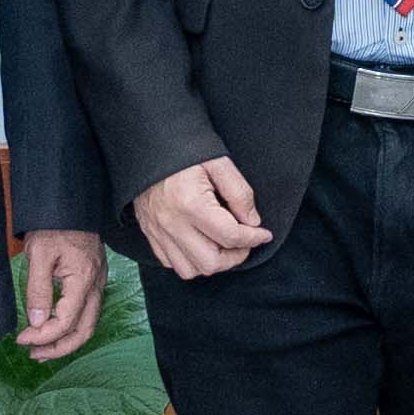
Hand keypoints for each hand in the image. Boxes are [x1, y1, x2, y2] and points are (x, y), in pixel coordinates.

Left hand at [13, 229, 106, 354]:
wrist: (70, 205)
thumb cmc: (55, 225)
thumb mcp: (39, 254)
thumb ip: (38, 290)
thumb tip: (36, 322)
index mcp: (83, 279)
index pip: (66, 321)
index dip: (43, 336)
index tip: (22, 339)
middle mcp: (95, 285)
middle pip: (84, 331)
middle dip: (59, 348)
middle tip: (33, 354)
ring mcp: (97, 284)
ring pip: (88, 324)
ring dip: (65, 340)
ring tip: (41, 348)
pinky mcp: (93, 281)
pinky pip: (87, 313)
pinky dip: (71, 327)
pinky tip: (53, 328)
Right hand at [130, 157, 267, 279]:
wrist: (149, 145)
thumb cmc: (185, 151)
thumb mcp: (219, 163)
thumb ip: (239, 193)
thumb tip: (252, 222)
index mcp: (191, 204)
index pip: (230, 236)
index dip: (254, 238)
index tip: (263, 234)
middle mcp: (172, 223)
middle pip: (210, 262)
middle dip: (234, 257)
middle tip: (244, 242)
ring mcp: (158, 231)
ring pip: (189, 269)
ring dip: (212, 262)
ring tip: (223, 245)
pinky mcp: (150, 233)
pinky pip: (170, 263)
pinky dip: (190, 260)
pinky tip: (201, 243)